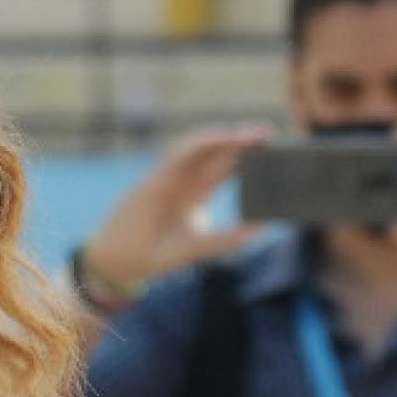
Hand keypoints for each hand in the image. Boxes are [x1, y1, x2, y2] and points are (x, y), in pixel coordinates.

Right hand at [84, 124, 269, 287]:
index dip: (247, 158)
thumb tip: (263, 228)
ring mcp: (168, 178)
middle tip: (269, 133)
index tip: (274, 152)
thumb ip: (229, 238)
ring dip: (222, 138)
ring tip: (249, 134)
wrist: (122, 264)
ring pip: (198, 148)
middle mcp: (183, 181)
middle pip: (216, 153)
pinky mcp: (154, 180)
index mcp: (195, 194)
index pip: (226, 168)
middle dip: (240, 142)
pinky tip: (219, 138)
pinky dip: (198, 144)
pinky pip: (177, 155)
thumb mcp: (201, 246)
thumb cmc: (158, 255)